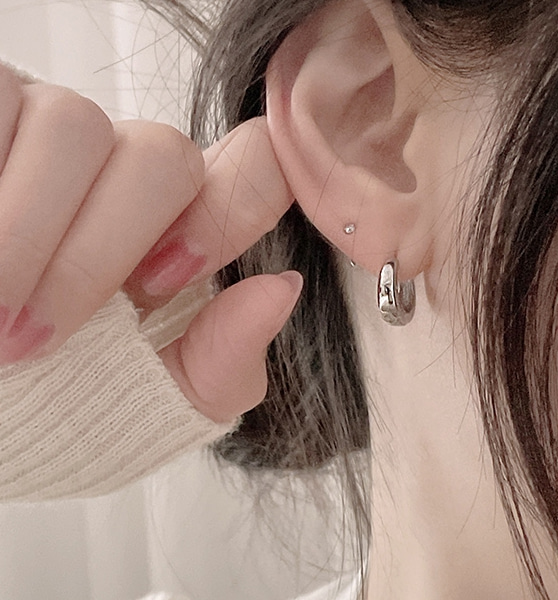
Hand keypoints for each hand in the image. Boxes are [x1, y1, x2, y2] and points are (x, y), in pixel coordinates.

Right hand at [0, 62, 297, 421]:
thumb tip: (282, 289)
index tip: (165, 285)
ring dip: (23, 234)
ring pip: (72, 125)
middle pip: (161, 155)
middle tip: (38, 340)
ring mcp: (53, 130)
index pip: (254, 166)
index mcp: (180, 224)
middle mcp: (126, 167)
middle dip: (101, 251)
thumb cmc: (73, 399)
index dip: (239, 204)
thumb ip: (226, 356)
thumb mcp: (159, 396)